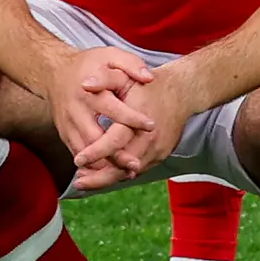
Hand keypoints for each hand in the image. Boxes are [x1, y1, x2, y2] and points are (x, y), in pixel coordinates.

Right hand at [43, 44, 164, 190]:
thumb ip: (131, 64)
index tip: (152, 126)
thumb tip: (149, 77)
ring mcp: (66, 125)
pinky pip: (77, 153)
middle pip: (95, 138)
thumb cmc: (89, 63)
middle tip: (137, 163)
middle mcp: (75, 111)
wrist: (54, 71)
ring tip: (126, 172)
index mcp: (89, 91)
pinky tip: (110, 172)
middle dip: (115, 153)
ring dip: (104, 164)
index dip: (132, 118)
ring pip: (84, 152)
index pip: (112, 109)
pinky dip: (92, 165)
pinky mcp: (63, 134)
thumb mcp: (111, 55)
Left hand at [80, 56, 213, 193]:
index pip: (115, 141)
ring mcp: (158, 148)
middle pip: (122, 165)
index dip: (95, 153)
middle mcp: (150, 137)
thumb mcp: (126, 77)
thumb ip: (105, 79)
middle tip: (78, 182)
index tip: (77, 160)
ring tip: (86, 183)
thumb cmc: (149, 86)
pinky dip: (121, 174)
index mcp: (139, 119)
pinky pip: (139, 169)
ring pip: (130, 171)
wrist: (182, 92)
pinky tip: (104, 176)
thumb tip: (85, 84)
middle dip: (99, 176)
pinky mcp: (161, 154)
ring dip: (108, 179)